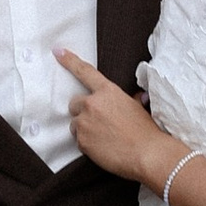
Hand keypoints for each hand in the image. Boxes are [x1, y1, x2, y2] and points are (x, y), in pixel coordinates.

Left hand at [57, 49, 177, 187]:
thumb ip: (127, 100)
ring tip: (103, 137)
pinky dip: (88, 144)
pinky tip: (103, 148)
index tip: (58, 52)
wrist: (147, 154)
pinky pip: (78, 140)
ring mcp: (85, 122)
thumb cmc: (146, 131)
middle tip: (98, 122)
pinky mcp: (82, 140)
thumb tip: (135, 98)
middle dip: (82, 111)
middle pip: (74, 103)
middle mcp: (92, 104)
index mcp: (107, 91)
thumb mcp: (138, 107)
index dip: (69, 61)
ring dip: (84, 129)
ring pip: (75, 123)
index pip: (85, 72)